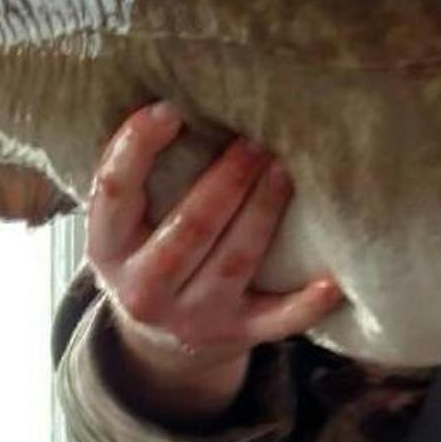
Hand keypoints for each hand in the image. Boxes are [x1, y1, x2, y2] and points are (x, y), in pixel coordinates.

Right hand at [85, 101, 340, 419]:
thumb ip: (138, 177)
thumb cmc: (149, 252)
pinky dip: (304, 305)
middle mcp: (144, 289)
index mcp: (108, 249)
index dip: (138, 148)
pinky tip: (332, 280)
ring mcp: (192, 317)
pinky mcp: (235, 335)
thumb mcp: (125, 225)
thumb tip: (177, 96)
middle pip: (190, 228)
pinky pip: (274, 321)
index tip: (171, 108)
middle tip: (255, 139)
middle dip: (226, 180)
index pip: (114, 191)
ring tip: (285, 170)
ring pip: (235, 260)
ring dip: (263, 212)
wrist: (158, 345)